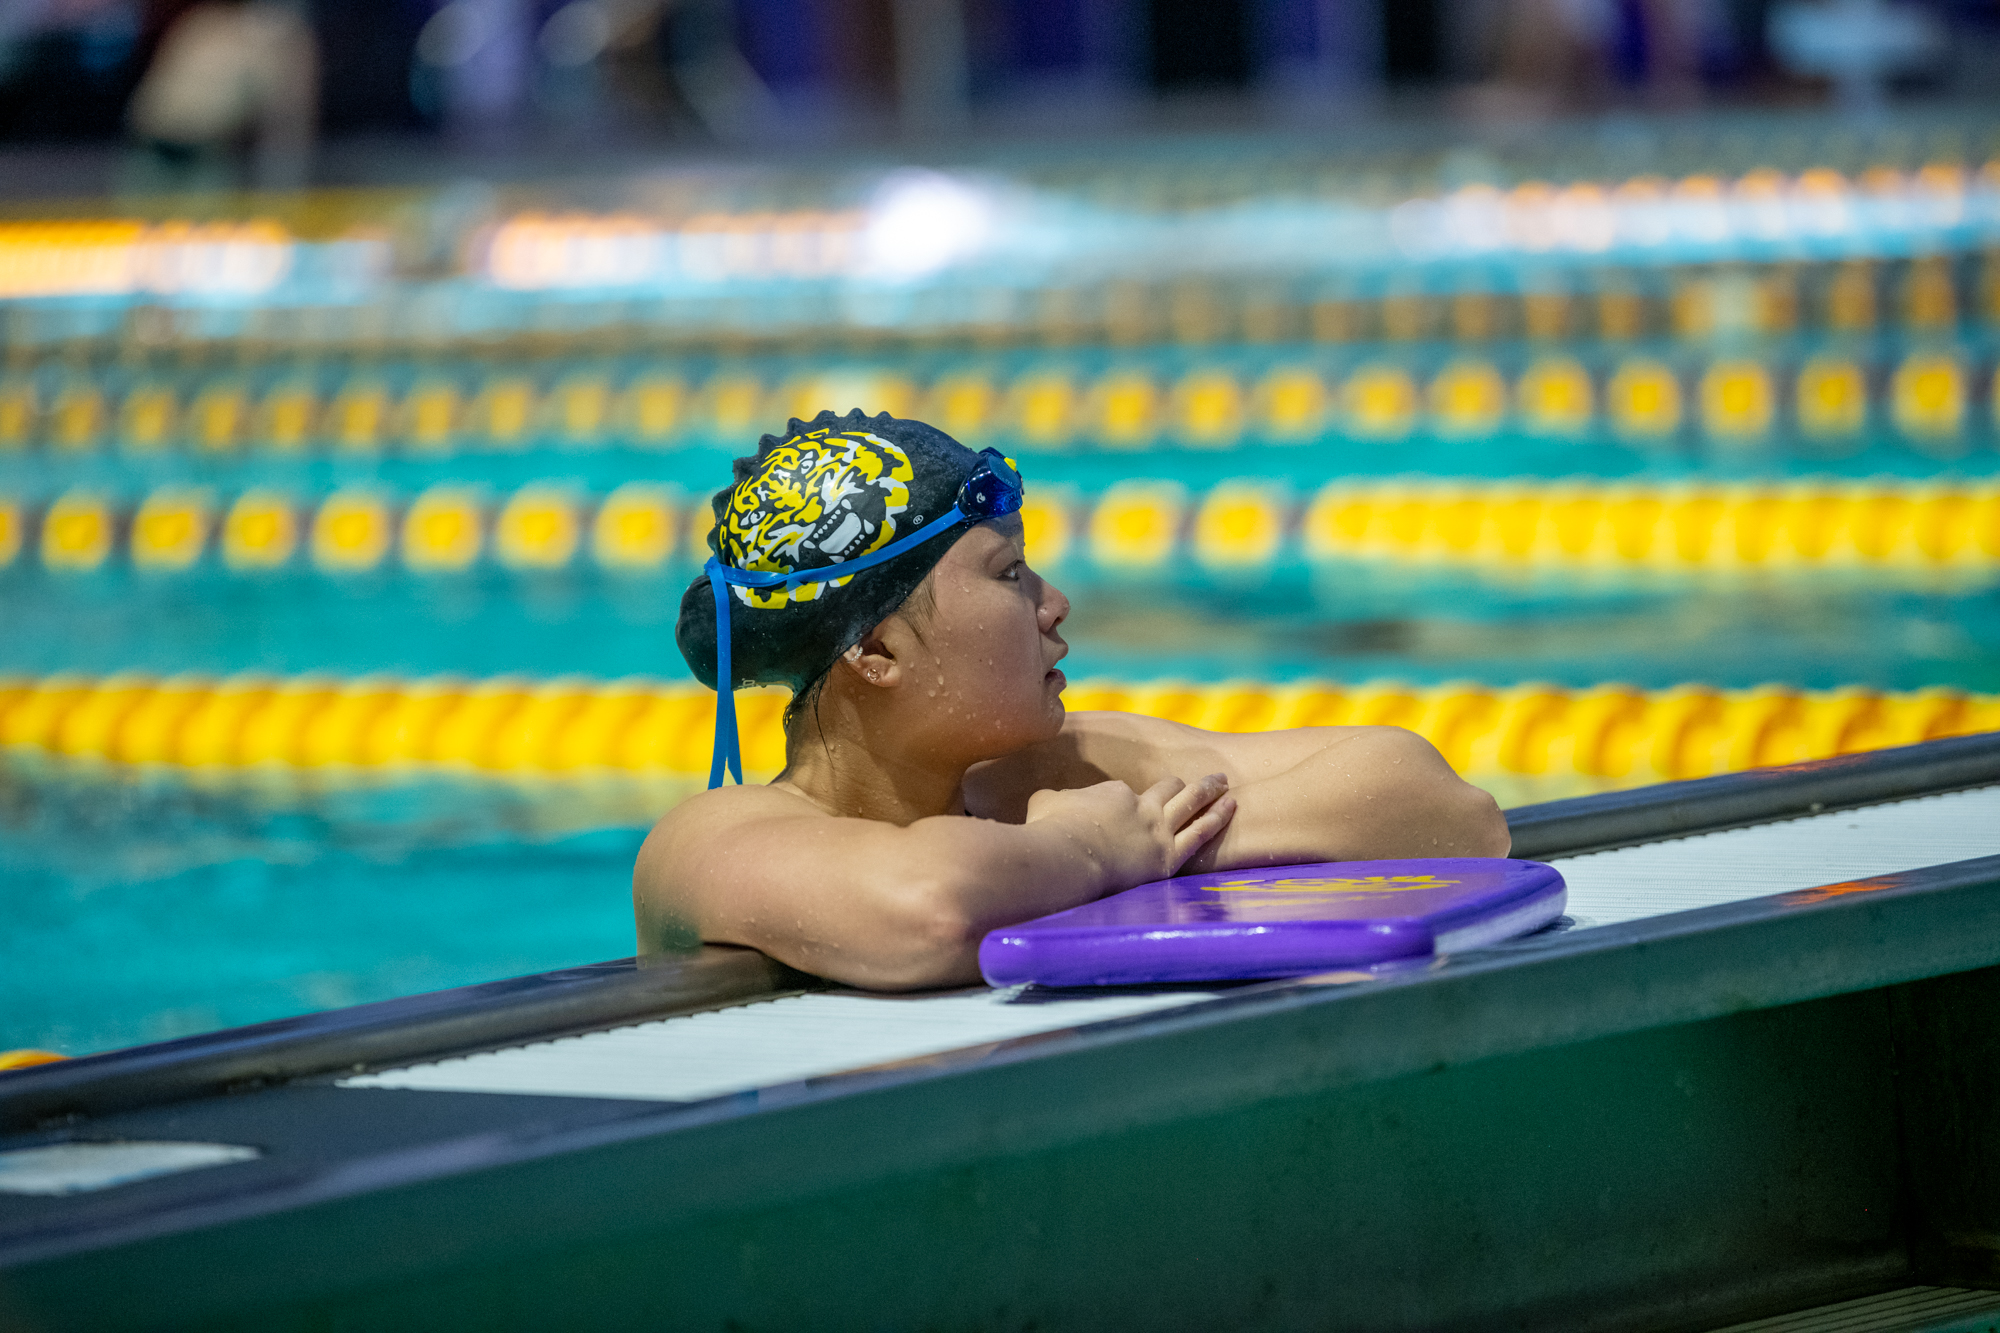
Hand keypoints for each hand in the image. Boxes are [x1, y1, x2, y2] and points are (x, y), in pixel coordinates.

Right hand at [1024, 773, 1235, 888]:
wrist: (1068, 857)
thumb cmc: (1051, 831)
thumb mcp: (1045, 803)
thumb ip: (1054, 799)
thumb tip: (1047, 800)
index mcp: (1114, 794)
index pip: (1129, 795)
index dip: (1129, 801)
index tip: (1126, 809)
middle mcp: (1142, 807)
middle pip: (1169, 790)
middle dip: (1183, 785)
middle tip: (1202, 779)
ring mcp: (1158, 831)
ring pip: (1191, 804)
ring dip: (1210, 792)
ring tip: (1224, 784)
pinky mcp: (1167, 858)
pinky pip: (1201, 834)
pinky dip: (1217, 818)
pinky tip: (1231, 808)